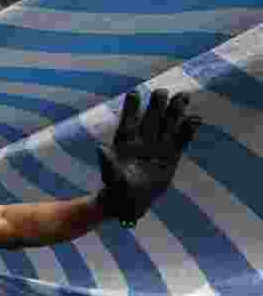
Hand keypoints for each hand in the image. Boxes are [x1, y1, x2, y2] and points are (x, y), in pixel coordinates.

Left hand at [97, 89, 201, 226]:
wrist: (129, 203)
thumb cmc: (115, 189)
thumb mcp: (111, 177)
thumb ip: (108, 163)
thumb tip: (100, 148)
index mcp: (125, 141)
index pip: (128, 120)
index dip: (131, 107)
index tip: (134, 93)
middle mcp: (142, 140)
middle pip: (151, 117)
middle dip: (157, 104)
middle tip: (162, 92)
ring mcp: (158, 146)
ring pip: (168, 124)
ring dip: (175, 111)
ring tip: (184, 96)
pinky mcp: (171, 156)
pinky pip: (181, 140)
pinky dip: (188, 131)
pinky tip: (195, 119)